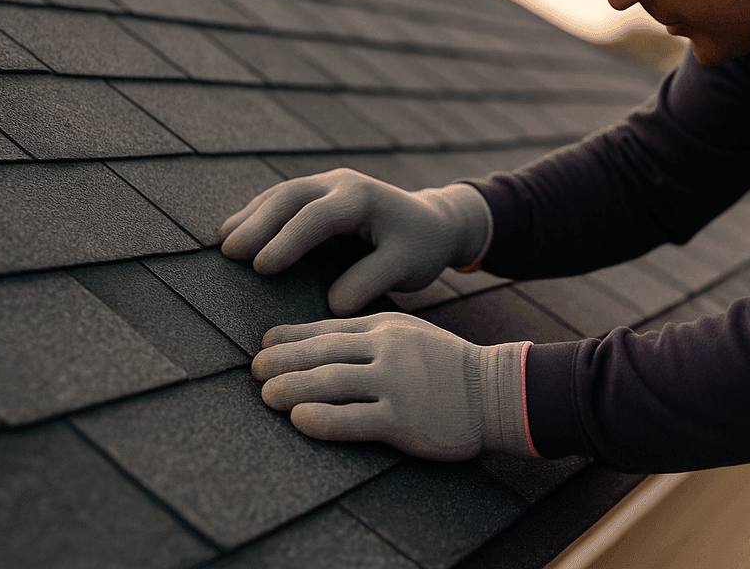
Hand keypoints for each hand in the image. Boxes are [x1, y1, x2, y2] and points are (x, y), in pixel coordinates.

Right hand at [217, 169, 490, 315]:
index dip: (286, 242)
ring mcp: (329, 183)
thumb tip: (330, 304)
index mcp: (362, 198)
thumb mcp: (406, 267)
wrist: (434, 222)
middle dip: (257, 223)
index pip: (317, 217)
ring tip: (222, 242)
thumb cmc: (421, 247)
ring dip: (251, 215)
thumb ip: (369, 282)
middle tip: (228, 251)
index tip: (260, 268)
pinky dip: (259, 212)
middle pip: (291, 196)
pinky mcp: (321, 192)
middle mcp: (342, 183)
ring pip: (282, 193)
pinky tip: (238, 230)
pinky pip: (284, 198)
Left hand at [251, 312, 536, 461]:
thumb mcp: (409, 335)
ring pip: (332, 382)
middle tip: (254, 368)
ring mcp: (395, 384)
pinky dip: (323, 419)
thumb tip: (319, 341)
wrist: (495, 390)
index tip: (265, 342)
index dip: (292, 336)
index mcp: (386, 328)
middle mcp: (387, 351)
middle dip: (284, 360)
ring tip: (264, 394)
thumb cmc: (447, 366)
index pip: (329, 328)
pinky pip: (355, 418)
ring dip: (293, 387)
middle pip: (324, 353)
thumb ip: (369, 336)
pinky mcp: (403, 419)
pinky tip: (299, 420)